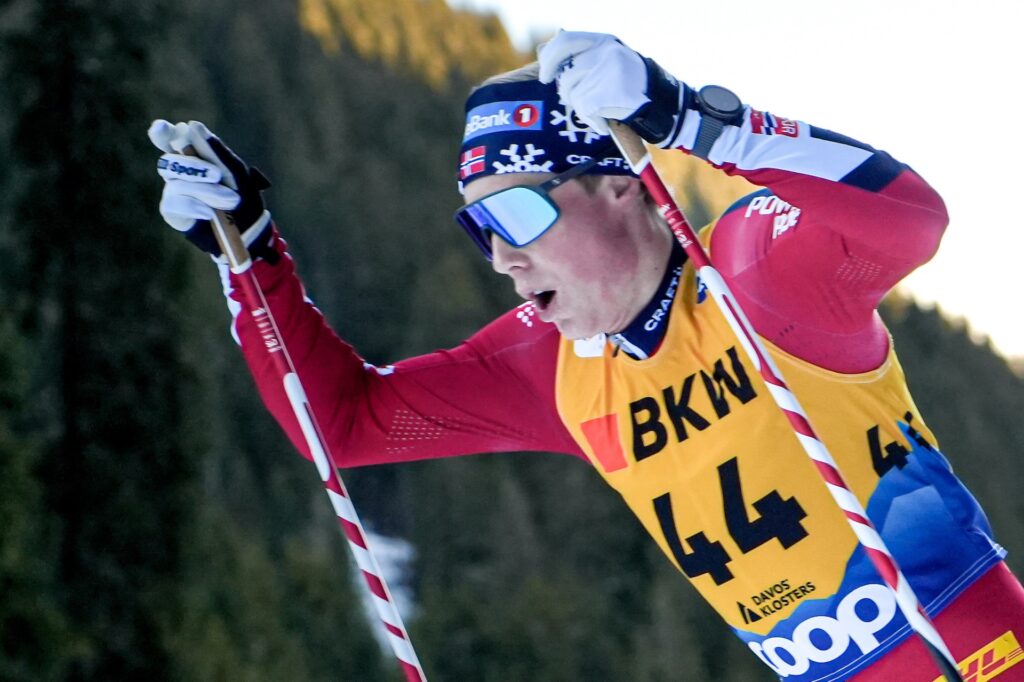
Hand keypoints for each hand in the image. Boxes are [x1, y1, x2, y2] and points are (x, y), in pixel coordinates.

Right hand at [148, 120, 274, 259]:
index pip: (171, 139)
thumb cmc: (244, 199)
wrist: (249, 233)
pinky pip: (173, 203)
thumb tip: (192, 125)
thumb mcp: (237, 174)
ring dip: (205, 190)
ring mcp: (174, 191)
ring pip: (176, 182)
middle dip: (196, 167)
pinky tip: (209, 213)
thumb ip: (216, 151)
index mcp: (195, 156)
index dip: (162, 133)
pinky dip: (193, 206)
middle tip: (218, 175)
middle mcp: (180, 172)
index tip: (162, 128)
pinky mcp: (173, 211)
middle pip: (171, 160)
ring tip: (231, 201)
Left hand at [537, 30, 682, 145]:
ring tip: (597, 112)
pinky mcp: (612, 90)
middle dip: (565, 92)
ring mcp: (609, 70)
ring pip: (574, 94)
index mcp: (603, 40)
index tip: (545, 76)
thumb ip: (582, 56)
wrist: (663, 102)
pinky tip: (603, 123)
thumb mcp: (608, 61)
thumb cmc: (630, 85)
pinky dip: (591, 121)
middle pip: (566, 74)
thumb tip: (544, 51)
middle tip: (571, 100)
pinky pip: (585, 109)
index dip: (549, 60)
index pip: (565, 42)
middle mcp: (606, 51)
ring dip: (582, 109)